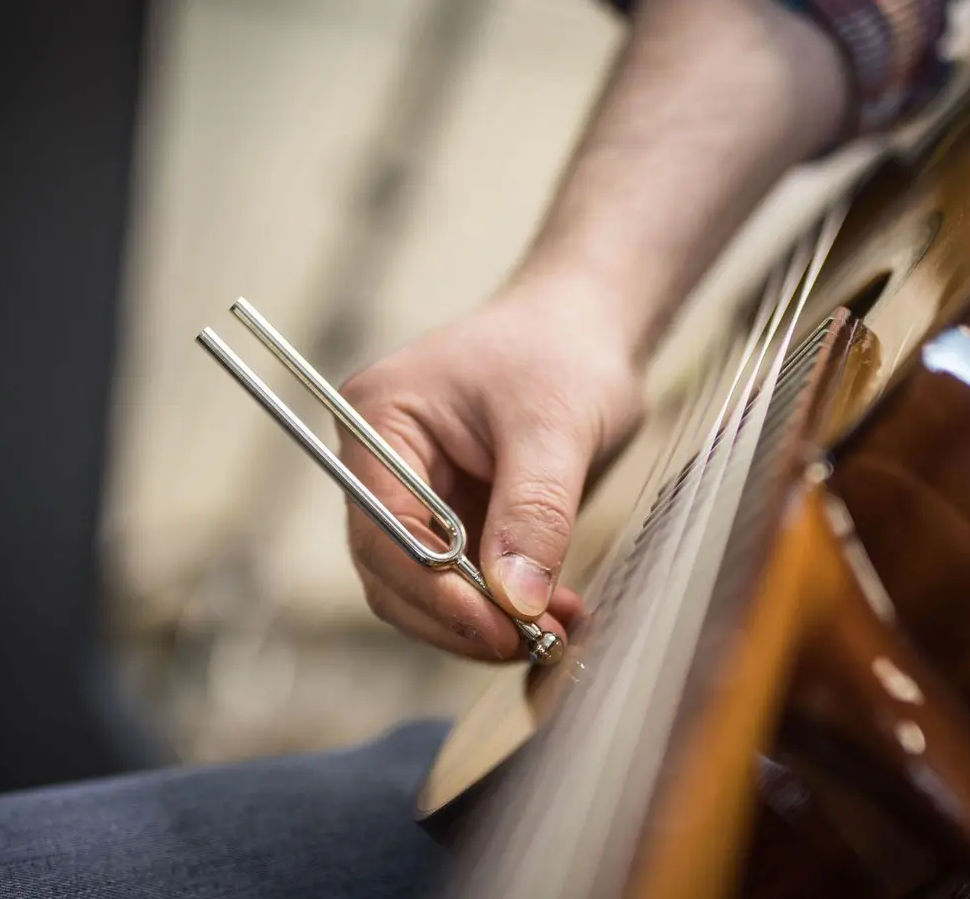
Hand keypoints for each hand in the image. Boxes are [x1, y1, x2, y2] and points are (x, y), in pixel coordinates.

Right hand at [338, 278, 645, 660]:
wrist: (591, 326)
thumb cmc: (564, 349)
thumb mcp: (555, 426)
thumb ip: (533, 512)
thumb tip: (516, 603)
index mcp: (378, 418)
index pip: (382, 526)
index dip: (434, 588)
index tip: (500, 627)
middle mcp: (380, 461)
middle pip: (390, 570)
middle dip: (458, 616)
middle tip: (531, 642)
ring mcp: (413, 493)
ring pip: (421, 590)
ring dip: (482, 622)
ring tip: (554, 630)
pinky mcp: (451, 517)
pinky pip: (461, 583)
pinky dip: (503, 608)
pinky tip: (554, 614)